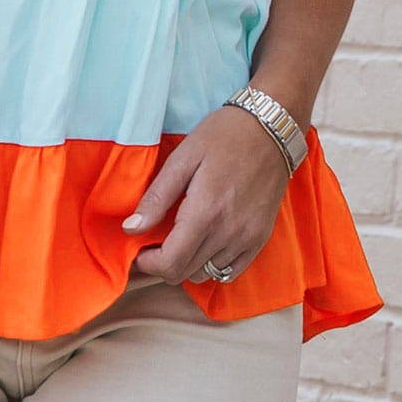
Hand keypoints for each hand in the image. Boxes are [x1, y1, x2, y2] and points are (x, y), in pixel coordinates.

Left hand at [122, 105, 290, 283]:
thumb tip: (131, 228)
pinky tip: (205, 241)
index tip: (139, 250)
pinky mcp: (260, 238)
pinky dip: (212, 263)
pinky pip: (231, 271)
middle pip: (186, 272)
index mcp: (205, 212)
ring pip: (207, 273)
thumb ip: (157, 196)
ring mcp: (248, 239)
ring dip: (187, 263)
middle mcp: (229, 233)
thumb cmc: (223, 136)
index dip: (149, 264)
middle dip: (164, 263)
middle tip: (154, 241)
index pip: (171, 263)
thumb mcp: (183, 157)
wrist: (271, 128)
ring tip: (180, 237)